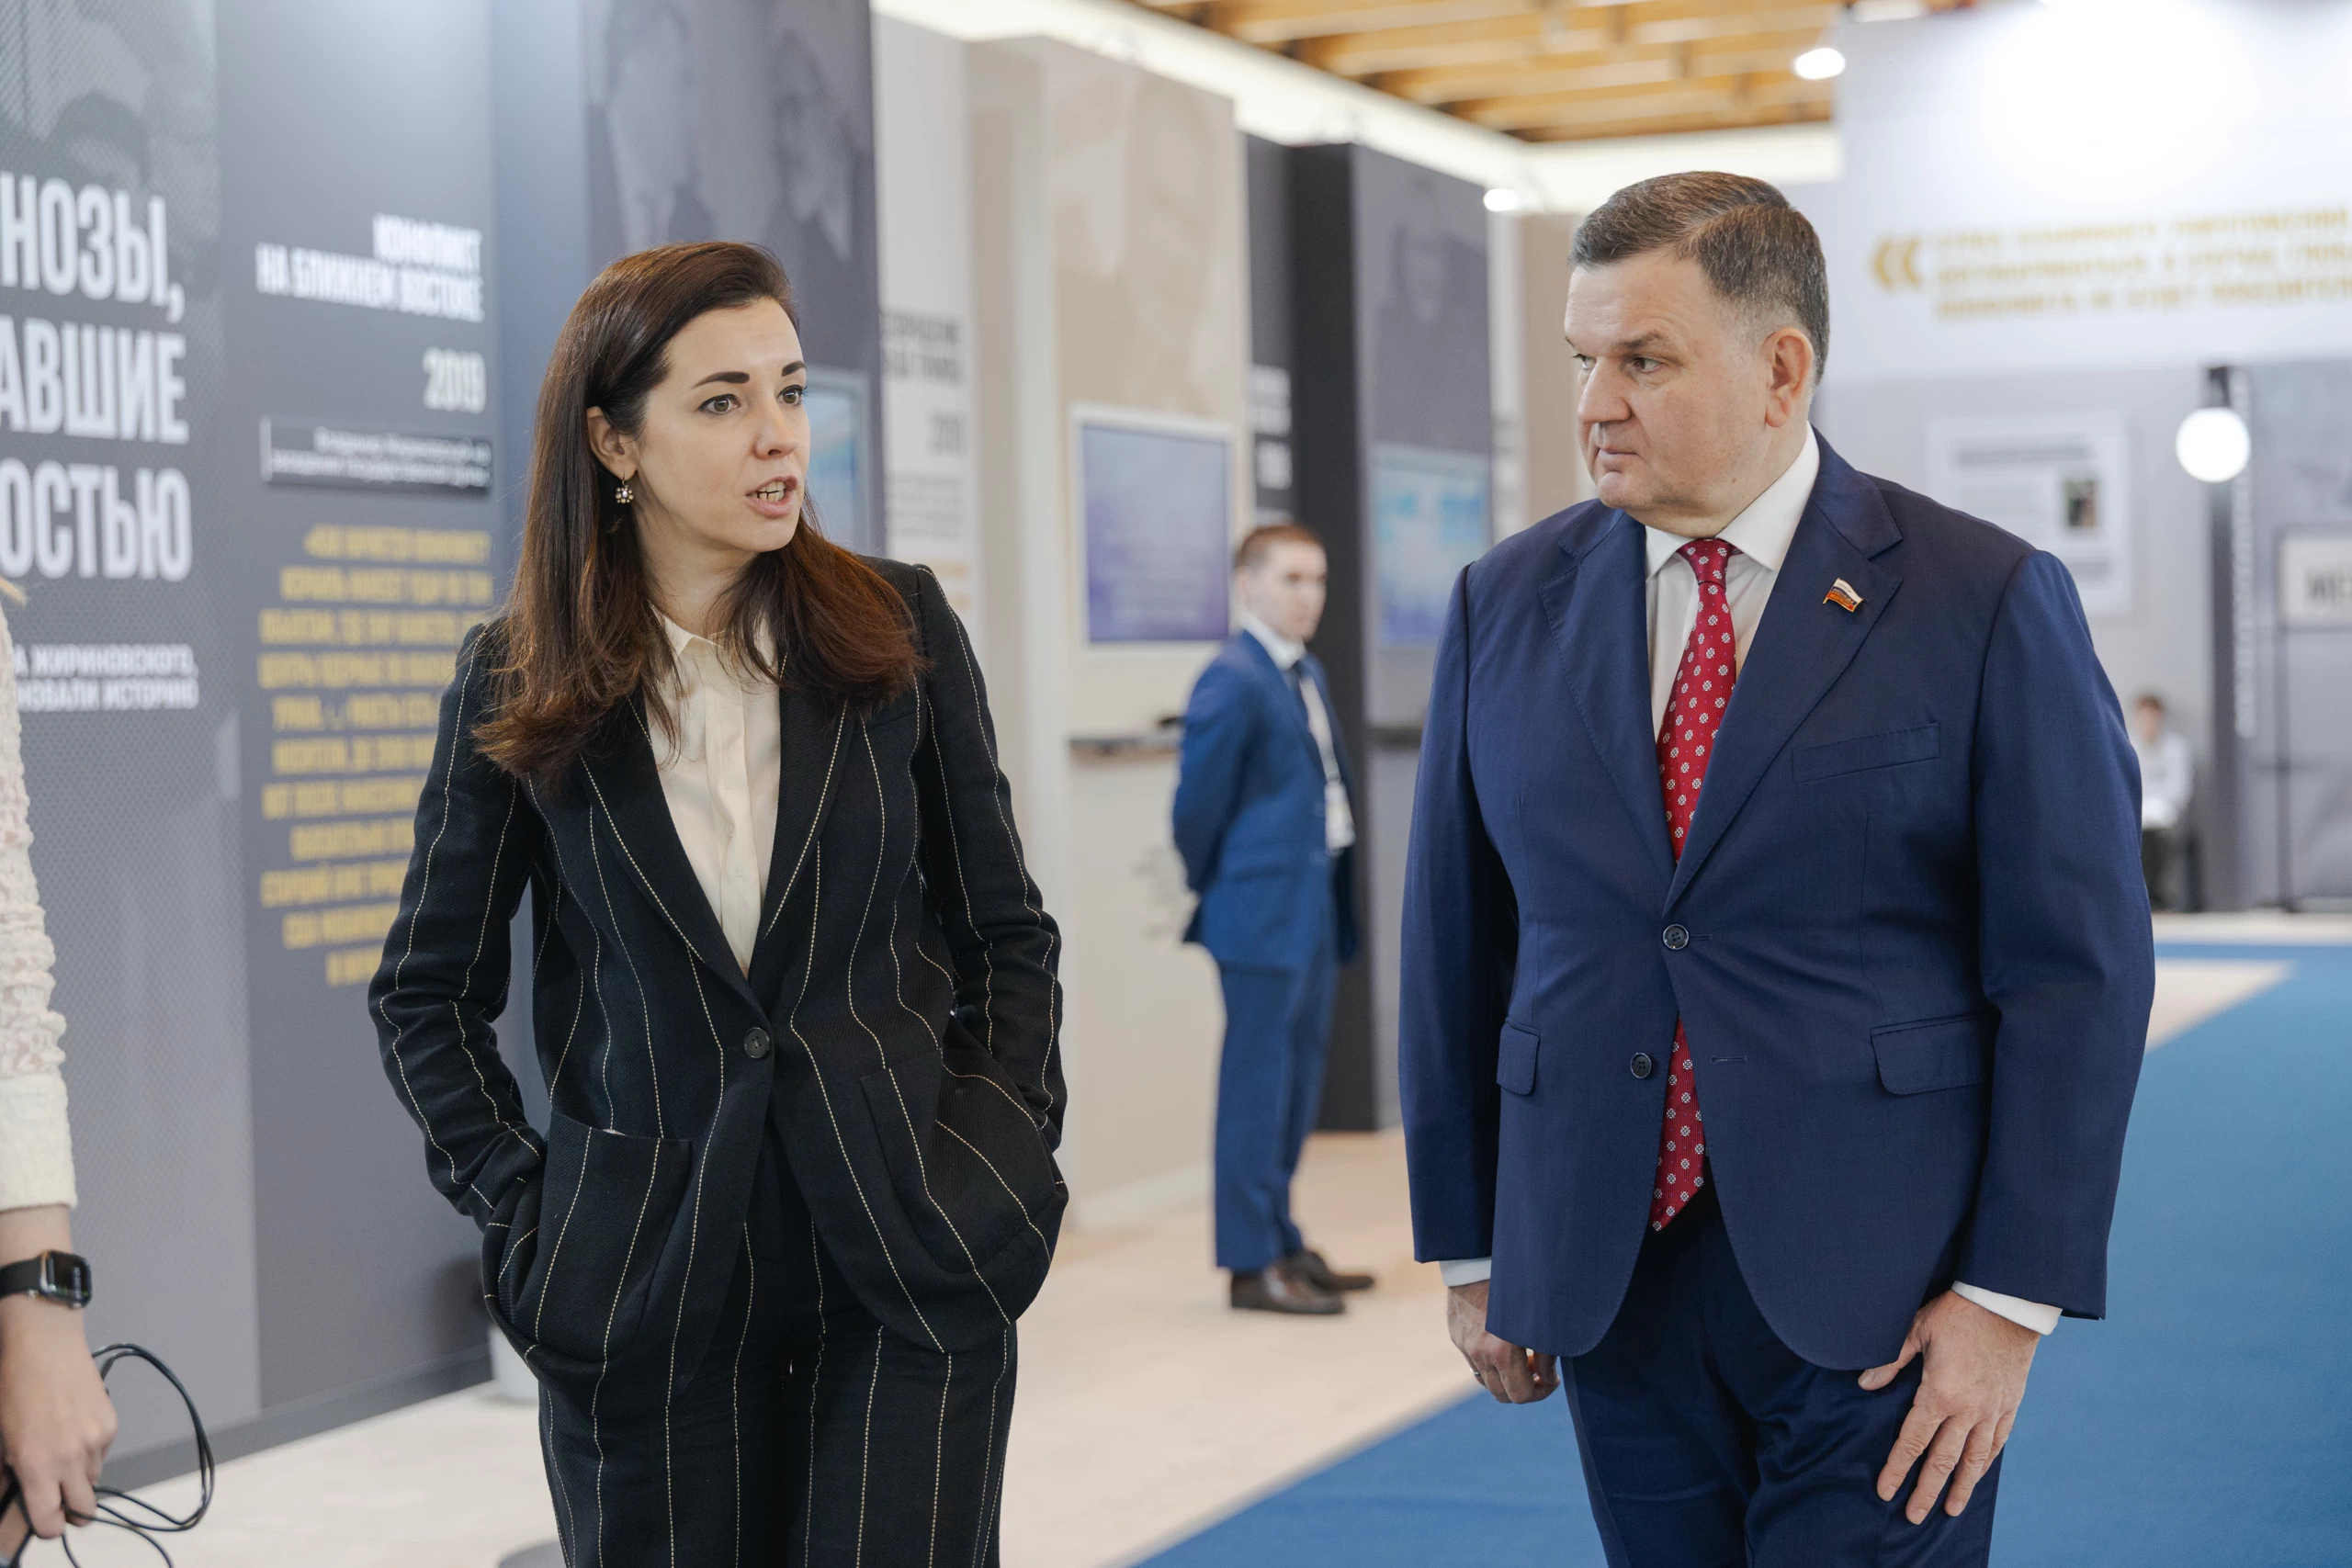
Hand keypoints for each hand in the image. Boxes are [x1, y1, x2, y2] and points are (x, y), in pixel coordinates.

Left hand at [0, 1292, 115, 1541]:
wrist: (46, 1348)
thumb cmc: (13, 1390)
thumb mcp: (0, 1437)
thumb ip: (6, 1473)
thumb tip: (12, 1493)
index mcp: (36, 1465)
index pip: (50, 1519)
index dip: (48, 1527)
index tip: (46, 1522)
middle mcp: (70, 1458)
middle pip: (85, 1507)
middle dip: (74, 1511)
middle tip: (61, 1500)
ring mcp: (95, 1441)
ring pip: (93, 1478)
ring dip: (79, 1476)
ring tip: (63, 1454)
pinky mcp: (110, 1424)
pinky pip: (102, 1452)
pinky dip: (90, 1451)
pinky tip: (74, 1429)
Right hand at [1447, 1280, 1558, 1403]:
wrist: (1479, 1257)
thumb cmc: (1517, 1284)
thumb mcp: (1540, 1320)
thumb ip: (1546, 1355)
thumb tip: (1549, 1376)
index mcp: (1500, 1352)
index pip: (1521, 1396)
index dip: (1541, 1392)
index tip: (1552, 1377)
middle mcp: (1479, 1354)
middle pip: (1502, 1395)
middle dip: (1523, 1388)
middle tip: (1537, 1369)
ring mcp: (1464, 1345)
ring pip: (1485, 1380)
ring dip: (1504, 1377)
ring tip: (1519, 1356)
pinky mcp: (1456, 1335)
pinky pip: (1473, 1360)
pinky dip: (1489, 1361)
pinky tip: (1501, 1341)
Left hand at [1861, 1289, 2036, 1523]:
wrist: (2007, 1303)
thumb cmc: (1957, 1313)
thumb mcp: (1915, 1329)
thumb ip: (1890, 1361)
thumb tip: (1865, 1384)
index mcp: (1939, 1394)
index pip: (1912, 1441)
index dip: (1897, 1468)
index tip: (1886, 1490)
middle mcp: (1967, 1410)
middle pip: (1943, 1461)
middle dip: (1926, 1490)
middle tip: (1914, 1517)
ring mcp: (1992, 1410)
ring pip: (1975, 1459)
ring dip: (1961, 1487)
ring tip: (1950, 1509)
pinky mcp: (2010, 1404)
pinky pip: (1998, 1441)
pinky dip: (1986, 1461)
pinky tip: (1978, 1474)